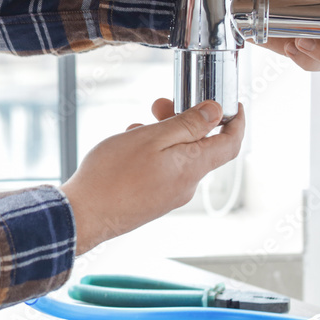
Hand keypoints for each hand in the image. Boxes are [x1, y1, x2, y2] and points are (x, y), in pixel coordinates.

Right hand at [61, 99, 243, 254]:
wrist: (83, 215)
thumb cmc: (112, 175)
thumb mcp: (152, 138)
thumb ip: (187, 125)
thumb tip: (215, 113)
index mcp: (192, 168)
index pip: (230, 144)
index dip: (236, 121)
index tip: (231, 104)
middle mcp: (186, 185)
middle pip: (199, 146)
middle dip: (184, 120)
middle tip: (159, 105)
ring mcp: (168, 195)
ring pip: (177, 156)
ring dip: (162, 135)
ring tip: (136, 126)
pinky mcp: (152, 201)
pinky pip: (162, 170)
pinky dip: (151, 152)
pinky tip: (128, 146)